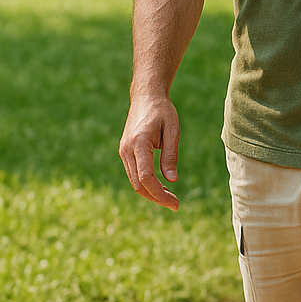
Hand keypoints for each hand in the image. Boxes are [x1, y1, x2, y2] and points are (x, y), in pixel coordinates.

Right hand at [119, 95, 180, 210]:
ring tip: (171, 198)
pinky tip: (161, 187)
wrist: (145, 96)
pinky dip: (146, 184)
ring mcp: (123, 151)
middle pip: (138, 184)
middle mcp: (127, 149)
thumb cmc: (162, 111)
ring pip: (134, 181)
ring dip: (151, 193)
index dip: (160, 194)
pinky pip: (134, 174)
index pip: (146, 177)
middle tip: (175, 205)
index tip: (175, 203)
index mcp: (139, 143)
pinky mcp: (125, 152)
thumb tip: (172, 180)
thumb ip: (170, 155)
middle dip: (156, 197)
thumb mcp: (173, 130)